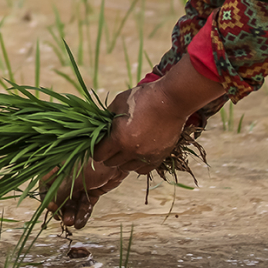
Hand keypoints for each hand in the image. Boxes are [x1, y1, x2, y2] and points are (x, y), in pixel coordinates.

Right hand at [40, 160, 126, 228]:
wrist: (117, 159)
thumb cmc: (91, 162)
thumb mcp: (73, 178)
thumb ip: (60, 192)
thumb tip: (50, 206)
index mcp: (58, 169)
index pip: (46, 186)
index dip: (48, 199)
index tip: (52, 210)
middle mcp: (67, 177)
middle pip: (60, 197)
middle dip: (62, 209)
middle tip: (65, 220)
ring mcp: (80, 184)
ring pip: (73, 202)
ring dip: (72, 213)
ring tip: (73, 223)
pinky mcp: (92, 190)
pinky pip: (85, 203)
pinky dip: (83, 212)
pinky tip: (81, 222)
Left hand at [92, 56, 225, 172]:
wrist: (171, 100)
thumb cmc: (143, 98)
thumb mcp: (118, 103)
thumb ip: (106, 117)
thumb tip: (97, 126)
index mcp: (118, 138)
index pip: (98, 155)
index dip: (96, 149)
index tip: (99, 142)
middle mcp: (131, 151)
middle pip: (111, 163)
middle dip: (108, 154)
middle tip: (111, 143)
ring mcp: (146, 156)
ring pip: (127, 168)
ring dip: (123, 160)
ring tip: (126, 147)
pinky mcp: (159, 157)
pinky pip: (143, 169)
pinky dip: (138, 163)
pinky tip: (138, 152)